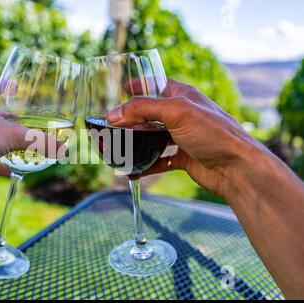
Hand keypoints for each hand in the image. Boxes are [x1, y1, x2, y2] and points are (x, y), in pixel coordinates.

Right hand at [107, 79, 265, 198]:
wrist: (236, 168)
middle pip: (150, 114)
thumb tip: (112, 115)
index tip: (123, 88)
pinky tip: (133, 171)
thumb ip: (142, 109)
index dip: (140, 84)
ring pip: (153, 138)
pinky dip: (146, 165)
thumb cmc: (213, 133)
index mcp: (183, 96)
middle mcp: (182, 115)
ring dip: (136, 143)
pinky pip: (160, 160)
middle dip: (130, 119)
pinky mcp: (184, 158)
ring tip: (117, 147)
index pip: (157, 84)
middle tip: (111, 125)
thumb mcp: (176, 112)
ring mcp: (183, 137)